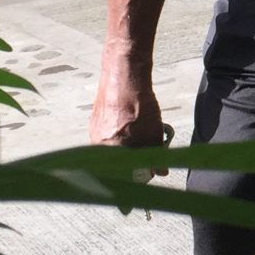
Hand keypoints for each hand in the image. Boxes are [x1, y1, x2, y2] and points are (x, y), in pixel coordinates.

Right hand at [91, 57, 171, 178]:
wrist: (124, 75)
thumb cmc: (137, 102)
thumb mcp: (153, 132)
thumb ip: (155, 154)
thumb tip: (161, 171)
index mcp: (109, 149)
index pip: (121, 175)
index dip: (133, 180)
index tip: (143, 180)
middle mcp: (96, 143)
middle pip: (115, 164)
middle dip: (131, 164)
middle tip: (147, 158)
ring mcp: (94, 132)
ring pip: (112, 150)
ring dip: (127, 150)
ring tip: (143, 140)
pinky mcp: (95, 121)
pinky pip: (108, 138)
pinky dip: (120, 139)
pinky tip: (133, 129)